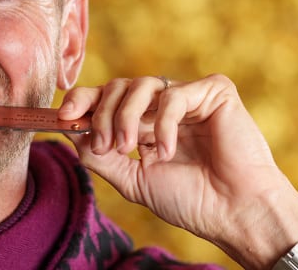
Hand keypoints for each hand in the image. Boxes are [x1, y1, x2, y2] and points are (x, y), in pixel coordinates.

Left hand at [58, 74, 297, 268]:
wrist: (235, 212)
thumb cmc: (193, 201)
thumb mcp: (135, 181)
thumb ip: (102, 159)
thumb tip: (70, 134)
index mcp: (147, 124)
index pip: (108, 98)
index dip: (83, 100)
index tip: (63, 116)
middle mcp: (166, 106)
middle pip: (119, 86)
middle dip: (102, 113)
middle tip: (104, 144)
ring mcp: (191, 97)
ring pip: (142, 84)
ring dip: (126, 116)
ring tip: (129, 148)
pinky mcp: (215, 92)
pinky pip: (174, 94)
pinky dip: (163, 123)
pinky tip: (167, 151)